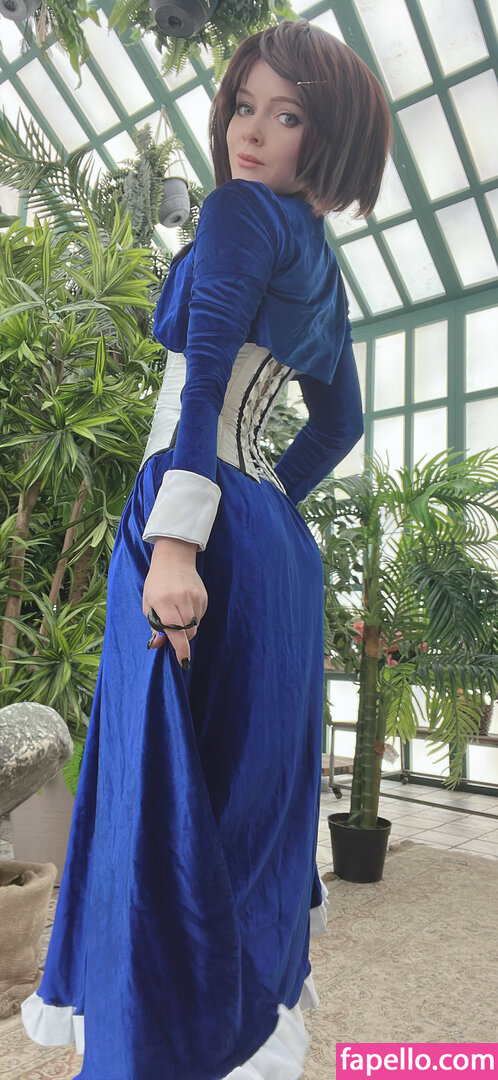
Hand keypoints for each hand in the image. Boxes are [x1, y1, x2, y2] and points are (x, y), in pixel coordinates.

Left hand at [142, 537, 207, 666]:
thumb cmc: (157, 583)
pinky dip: (193, 617)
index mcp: (164, 602)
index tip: (184, 661)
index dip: (180, 648)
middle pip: (188, 632)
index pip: (175, 630)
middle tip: (173, 630)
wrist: (174, 559)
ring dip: (187, 628)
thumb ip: (155, 626)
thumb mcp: (149, 604)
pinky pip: (200, 616)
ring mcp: (194, 597)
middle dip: (182, 638)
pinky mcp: (203, 596)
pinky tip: (185, 606)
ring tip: (178, 613)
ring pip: (195, 625)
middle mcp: (181, 599)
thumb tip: (157, 645)